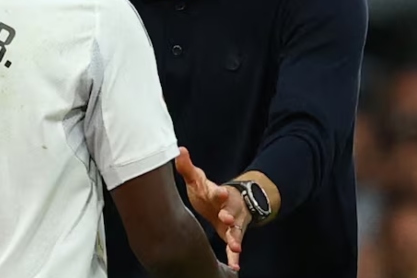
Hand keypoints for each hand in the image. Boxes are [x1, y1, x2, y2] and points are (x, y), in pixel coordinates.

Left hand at [175, 147, 248, 270]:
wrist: (225, 202)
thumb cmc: (207, 191)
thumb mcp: (198, 180)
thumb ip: (187, 168)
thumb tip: (179, 150)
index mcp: (217, 194)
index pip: (219, 192)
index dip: (220, 192)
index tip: (221, 192)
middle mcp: (228, 208)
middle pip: (231, 210)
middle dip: (229, 213)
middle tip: (226, 217)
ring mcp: (232, 223)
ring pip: (236, 230)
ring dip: (235, 237)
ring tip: (235, 245)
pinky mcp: (232, 235)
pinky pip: (235, 246)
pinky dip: (235, 257)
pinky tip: (235, 267)